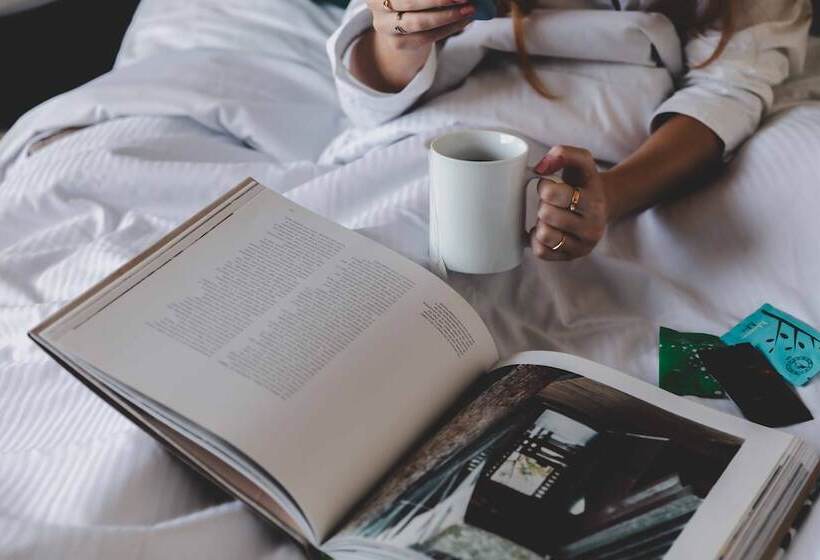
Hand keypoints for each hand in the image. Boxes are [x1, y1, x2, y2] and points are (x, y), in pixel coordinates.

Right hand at [366, 0, 474, 51]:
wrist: (401, 27)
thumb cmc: (414, 1)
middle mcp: (376, 3)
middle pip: (409, 1)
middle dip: (438, 0)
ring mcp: (385, 25)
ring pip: (419, 22)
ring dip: (447, 16)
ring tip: (468, 9)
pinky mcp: (398, 43)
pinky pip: (426, 37)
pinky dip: (448, 28)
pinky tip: (463, 21)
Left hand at [529, 146, 609, 260]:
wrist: (602, 205)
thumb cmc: (584, 183)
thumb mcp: (581, 161)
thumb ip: (563, 153)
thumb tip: (540, 167)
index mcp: (594, 201)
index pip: (552, 193)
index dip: (544, 186)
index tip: (550, 184)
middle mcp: (592, 227)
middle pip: (546, 214)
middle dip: (544, 204)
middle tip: (552, 202)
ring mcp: (582, 246)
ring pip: (543, 235)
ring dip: (541, 223)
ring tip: (551, 217)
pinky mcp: (571, 257)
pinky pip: (541, 252)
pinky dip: (538, 240)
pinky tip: (548, 230)